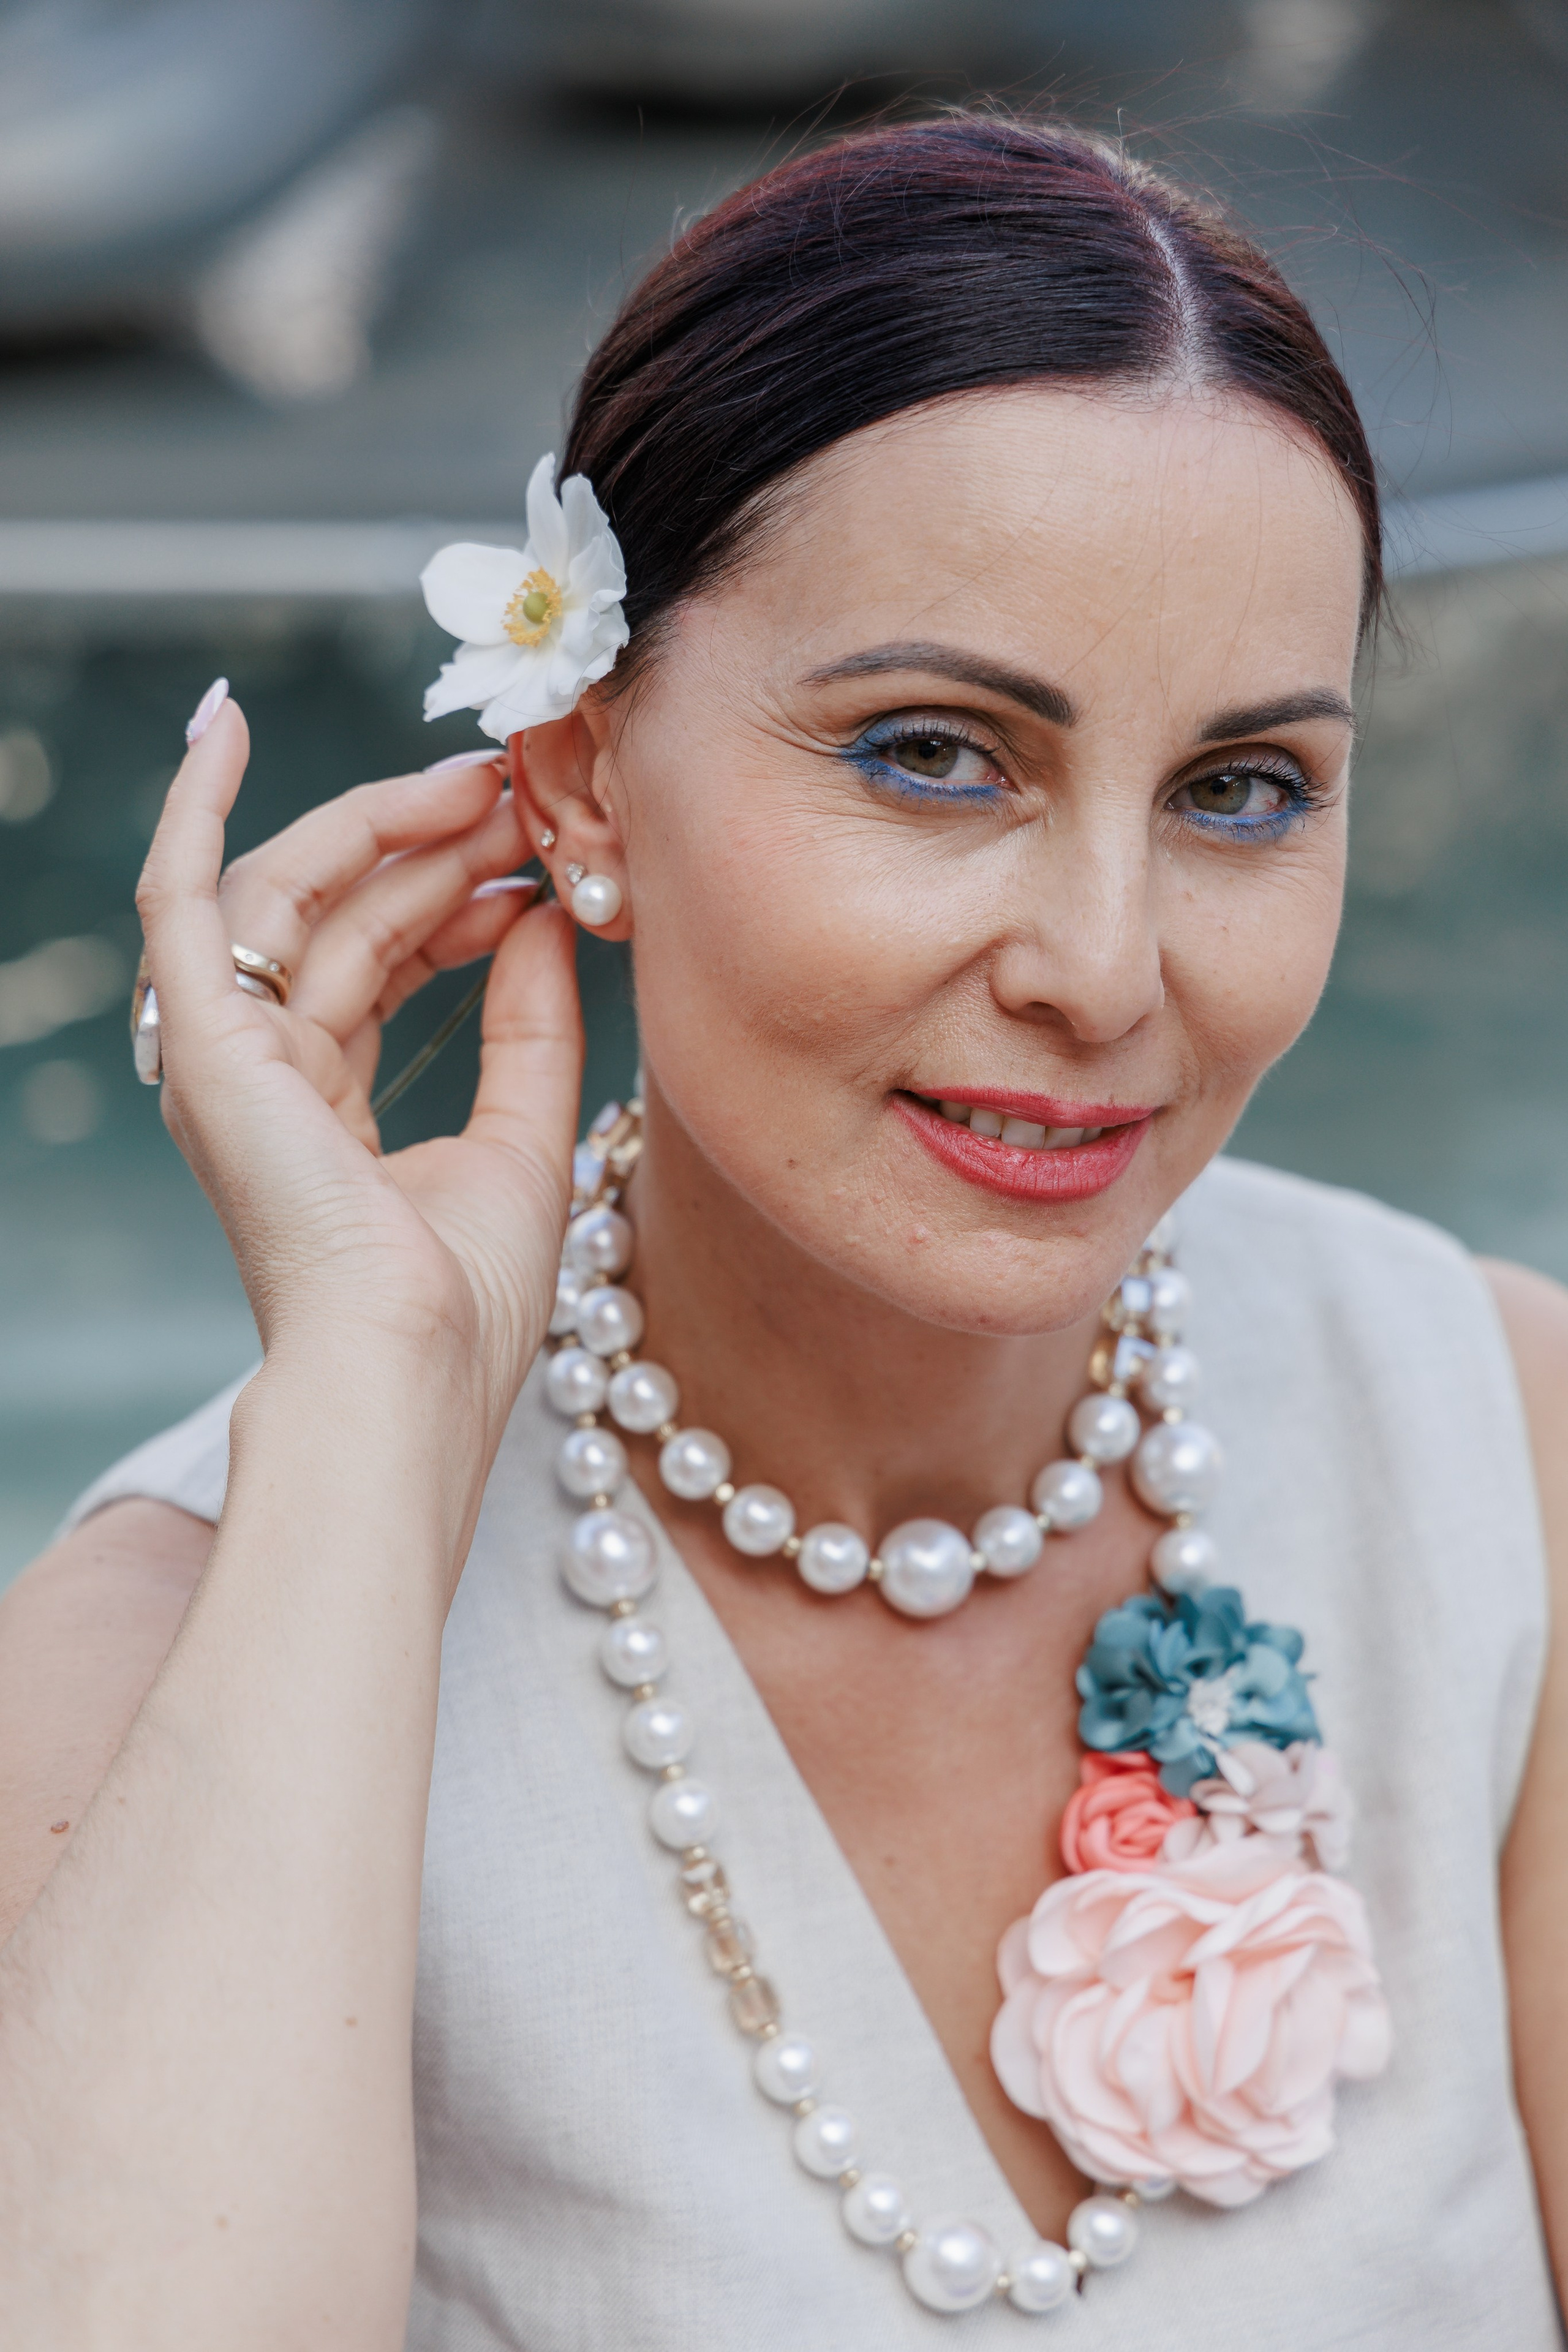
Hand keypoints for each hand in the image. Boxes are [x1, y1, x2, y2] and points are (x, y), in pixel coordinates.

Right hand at [135, 700, 582, 1466]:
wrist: (411, 1368)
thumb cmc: (465, 1299)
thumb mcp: (528, 1137)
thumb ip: (531, 1026)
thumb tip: (544, 918)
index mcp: (327, 1108)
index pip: (382, 963)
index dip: (454, 895)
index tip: (536, 854)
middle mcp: (264, 1074)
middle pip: (339, 918)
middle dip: (431, 846)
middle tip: (520, 793)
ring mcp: (224, 1058)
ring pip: (290, 895)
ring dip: (381, 827)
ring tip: (480, 784)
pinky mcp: (201, 1043)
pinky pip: (182, 898)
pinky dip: (196, 807)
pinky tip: (222, 722)